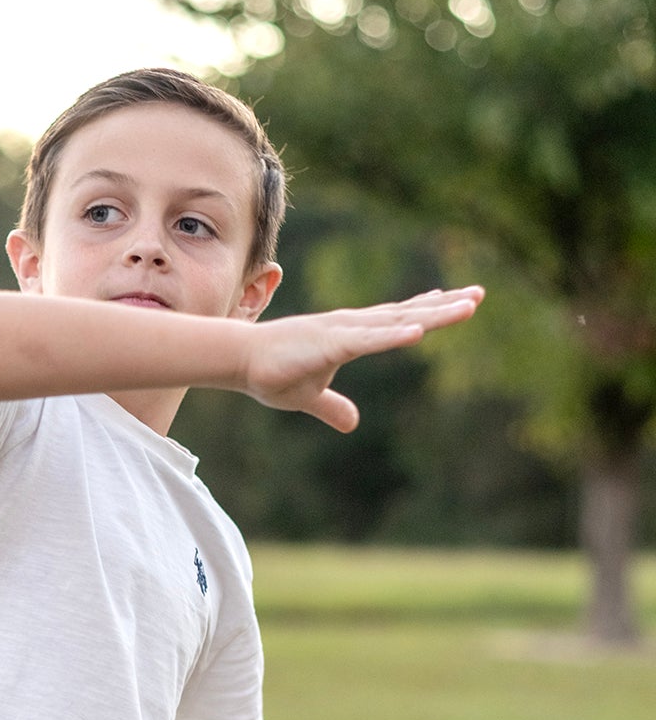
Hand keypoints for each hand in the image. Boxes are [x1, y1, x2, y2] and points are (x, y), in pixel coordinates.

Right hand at [243, 287, 483, 432]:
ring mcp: (343, 332)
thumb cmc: (272, 373)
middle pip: (407, 314)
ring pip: (396, 322)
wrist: (240, 361)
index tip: (459, 301)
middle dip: (444, 306)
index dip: (429, 310)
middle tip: (479, 295)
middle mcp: (353, 326)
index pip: (397, 319)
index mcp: (351, 336)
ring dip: (432, 315)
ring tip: (466, 306)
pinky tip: (419, 330)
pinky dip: (394, 336)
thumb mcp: (310, 397)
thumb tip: (353, 424)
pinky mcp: (330, 344)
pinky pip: (368, 340)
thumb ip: (334, 408)